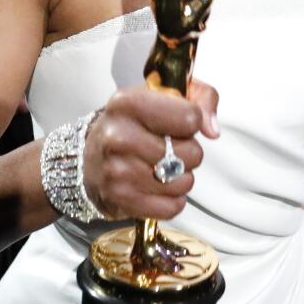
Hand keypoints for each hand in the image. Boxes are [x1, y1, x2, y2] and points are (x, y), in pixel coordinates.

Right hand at [82, 79, 220, 222]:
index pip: (190, 117)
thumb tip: (212, 129)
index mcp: (128, 103)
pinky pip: (172, 207)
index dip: (192, 122)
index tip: (178, 124)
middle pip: (191, 153)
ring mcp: (118, 171)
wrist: (90, 157)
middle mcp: (118, 136)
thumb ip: (200, 98)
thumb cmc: (133, 123)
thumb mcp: (163, 96)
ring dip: (180, 178)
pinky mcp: (121, 199)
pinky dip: (171, 200)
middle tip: (169, 149)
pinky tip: (156, 188)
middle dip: (188, 152)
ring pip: (184, 182)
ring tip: (162, 168)